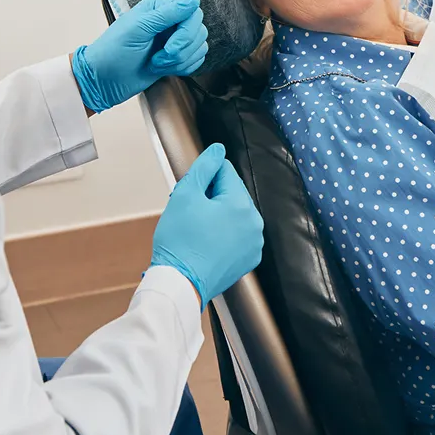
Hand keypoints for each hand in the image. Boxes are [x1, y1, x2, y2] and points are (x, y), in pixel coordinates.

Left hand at [73, 0, 208, 113]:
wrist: (104, 81)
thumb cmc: (114, 52)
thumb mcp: (138, 29)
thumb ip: (168, 14)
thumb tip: (194, 0)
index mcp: (159, 8)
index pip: (193, 13)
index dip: (186, 32)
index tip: (169, 48)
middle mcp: (169, 21)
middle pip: (199, 30)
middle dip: (182, 50)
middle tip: (159, 59)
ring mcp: (173, 40)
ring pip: (200, 46)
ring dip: (180, 61)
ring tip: (156, 64)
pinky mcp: (175, 58)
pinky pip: (197, 60)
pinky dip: (183, 68)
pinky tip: (164, 70)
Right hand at [149, 144, 263, 307]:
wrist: (179, 284)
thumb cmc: (179, 241)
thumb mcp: (185, 195)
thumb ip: (204, 167)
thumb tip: (218, 150)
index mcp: (242, 205)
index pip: (224, 171)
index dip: (202, 179)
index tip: (189, 196)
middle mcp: (255, 224)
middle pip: (231, 193)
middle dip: (210, 197)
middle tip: (189, 214)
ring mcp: (254, 244)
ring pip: (234, 215)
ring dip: (216, 215)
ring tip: (196, 230)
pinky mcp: (248, 260)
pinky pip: (236, 236)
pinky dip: (222, 235)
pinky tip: (205, 244)